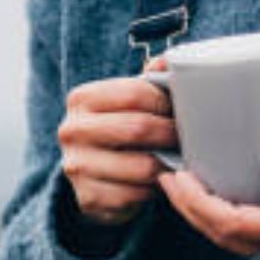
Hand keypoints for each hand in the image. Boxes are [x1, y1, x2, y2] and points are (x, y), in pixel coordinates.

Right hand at [56, 57, 178, 226]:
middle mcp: (71, 130)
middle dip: (170, 134)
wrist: (92, 174)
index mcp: (81, 98)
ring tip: (175, 159)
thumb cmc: (119, 129)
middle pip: (139, 128)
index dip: (166, 102)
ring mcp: (76, 166)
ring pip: (142, 166)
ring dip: (166, 165)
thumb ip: (148, 81)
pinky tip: (156, 182)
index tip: (181, 109)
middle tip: (187, 137)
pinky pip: (136, 195)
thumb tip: (166, 62)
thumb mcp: (127, 101)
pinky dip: (153, 190)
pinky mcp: (87, 197)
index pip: (135, 93)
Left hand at [156, 144, 259, 257]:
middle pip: (223, 234)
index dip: (198, 201)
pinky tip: (217, 199)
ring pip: (232, 241)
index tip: (179, 175)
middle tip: (168, 178)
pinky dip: (223, 221)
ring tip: (184, 187)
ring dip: (202, 215)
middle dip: (189, 207)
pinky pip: (245, 241)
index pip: (230, 222)